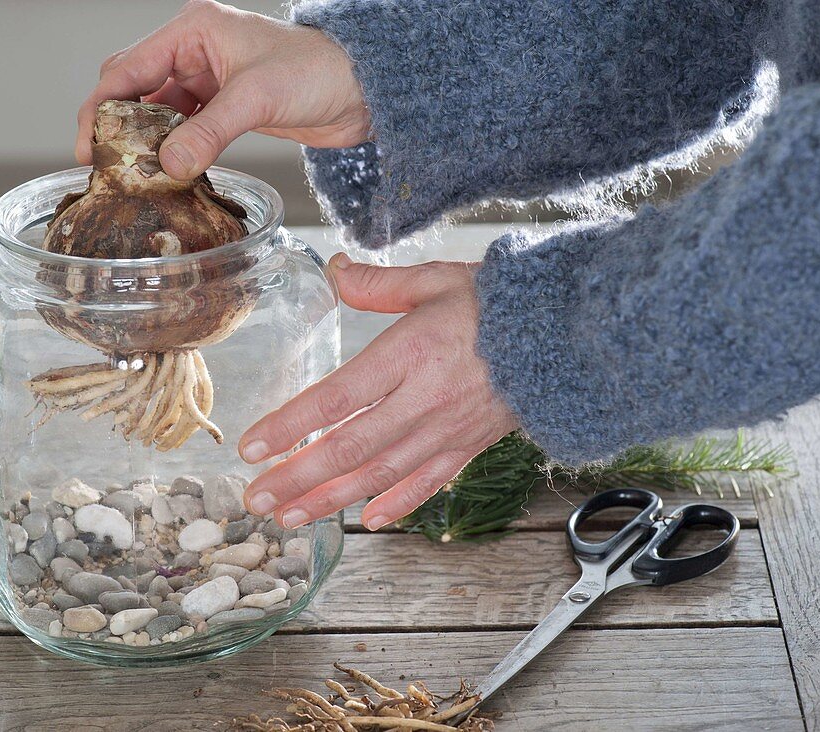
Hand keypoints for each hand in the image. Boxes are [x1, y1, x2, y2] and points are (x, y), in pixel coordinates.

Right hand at [77, 0, 369, 178]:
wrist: (362, 91)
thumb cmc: (318, 72)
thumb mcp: (257, 98)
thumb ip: (210, 132)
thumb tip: (169, 166)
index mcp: (194, 30)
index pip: (128, 66)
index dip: (102, 106)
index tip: (88, 145)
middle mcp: (194, 51)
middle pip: (134, 88)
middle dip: (117, 125)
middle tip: (105, 166)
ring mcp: (208, 80)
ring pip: (157, 112)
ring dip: (146, 142)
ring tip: (133, 175)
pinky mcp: (223, 107)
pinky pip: (183, 129)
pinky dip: (172, 150)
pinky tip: (167, 172)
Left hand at [239, 254, 518, 530]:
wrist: (568, 332)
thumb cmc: (499, 302)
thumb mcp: (435, 278)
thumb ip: (379, 283)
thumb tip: (334, 270)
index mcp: (409, 353)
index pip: (336, 398)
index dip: (290, 426)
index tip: (251, 447)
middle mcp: (424, 400)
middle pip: (350, 448)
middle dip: (298, 478)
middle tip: (257, 499)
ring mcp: (447, 429)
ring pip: (381, 474)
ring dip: (331, 500)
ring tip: (291, 517)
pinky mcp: (470, 446)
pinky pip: (429, 483)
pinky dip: (398, 505)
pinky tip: (369, 521)